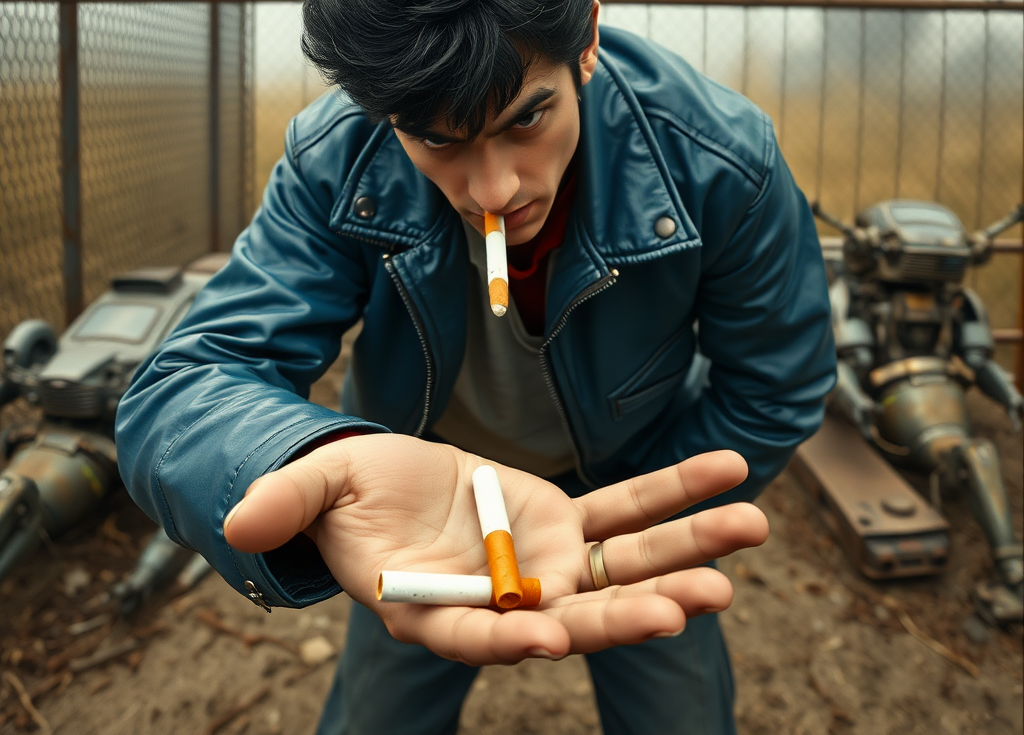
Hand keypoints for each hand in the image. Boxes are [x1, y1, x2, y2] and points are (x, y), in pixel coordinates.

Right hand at [224, 437, 767, 665]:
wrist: (388, 488)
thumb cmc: (346, 498)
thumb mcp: (312, 491)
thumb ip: (287, 506)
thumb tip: (238, 523)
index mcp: (432, 605)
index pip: (469, 632)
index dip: (505, 634)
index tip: (549, 632)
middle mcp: (501, 596)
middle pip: (569, 613)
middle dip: (629, 613)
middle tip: (695, 605)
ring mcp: (542, 558)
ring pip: (621, 562)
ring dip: (684, 548)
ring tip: (750, 527)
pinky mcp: (565, 521)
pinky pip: (628, 508)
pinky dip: (674, 493)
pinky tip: (729, 473)